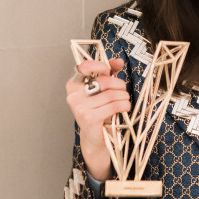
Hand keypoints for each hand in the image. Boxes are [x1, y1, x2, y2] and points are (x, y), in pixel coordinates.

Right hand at [66, 58, 129, 180]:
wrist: (95, 136)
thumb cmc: (99, 109)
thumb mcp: (103, 88)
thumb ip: (109, 72)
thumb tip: (119, 61)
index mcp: (73, 85)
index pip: (83, 67)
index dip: (99, 66)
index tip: (108, 70)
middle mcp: (73, 96)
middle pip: (103, 81)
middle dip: (119, 84)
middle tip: (123, 90)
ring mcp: (80, 107)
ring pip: (111, 94)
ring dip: (124, 97)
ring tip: (125, 100)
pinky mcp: (89, 118)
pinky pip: (113, 106)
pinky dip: (124, 105)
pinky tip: (125, 107)